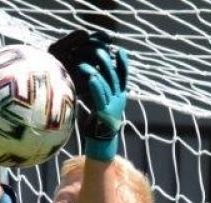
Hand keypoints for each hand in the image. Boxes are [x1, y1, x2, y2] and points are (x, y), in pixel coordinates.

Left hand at [52, 31, 127, 162]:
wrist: (101, 145)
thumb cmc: (99, 124)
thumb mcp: (102, 105)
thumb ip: (102, 93)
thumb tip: (95, 79)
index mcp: (120, 96)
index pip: (124, 76)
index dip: (123, 63)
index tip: (120, 51)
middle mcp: (119, 99)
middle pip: (114, 76)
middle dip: (106, 61)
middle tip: (99, 49)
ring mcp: (113, 106)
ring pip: (106, 83)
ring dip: (97, 70)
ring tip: (86, 60)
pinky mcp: (104, 113)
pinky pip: (99, 96)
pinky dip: (95, 85)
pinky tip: (90, 76)